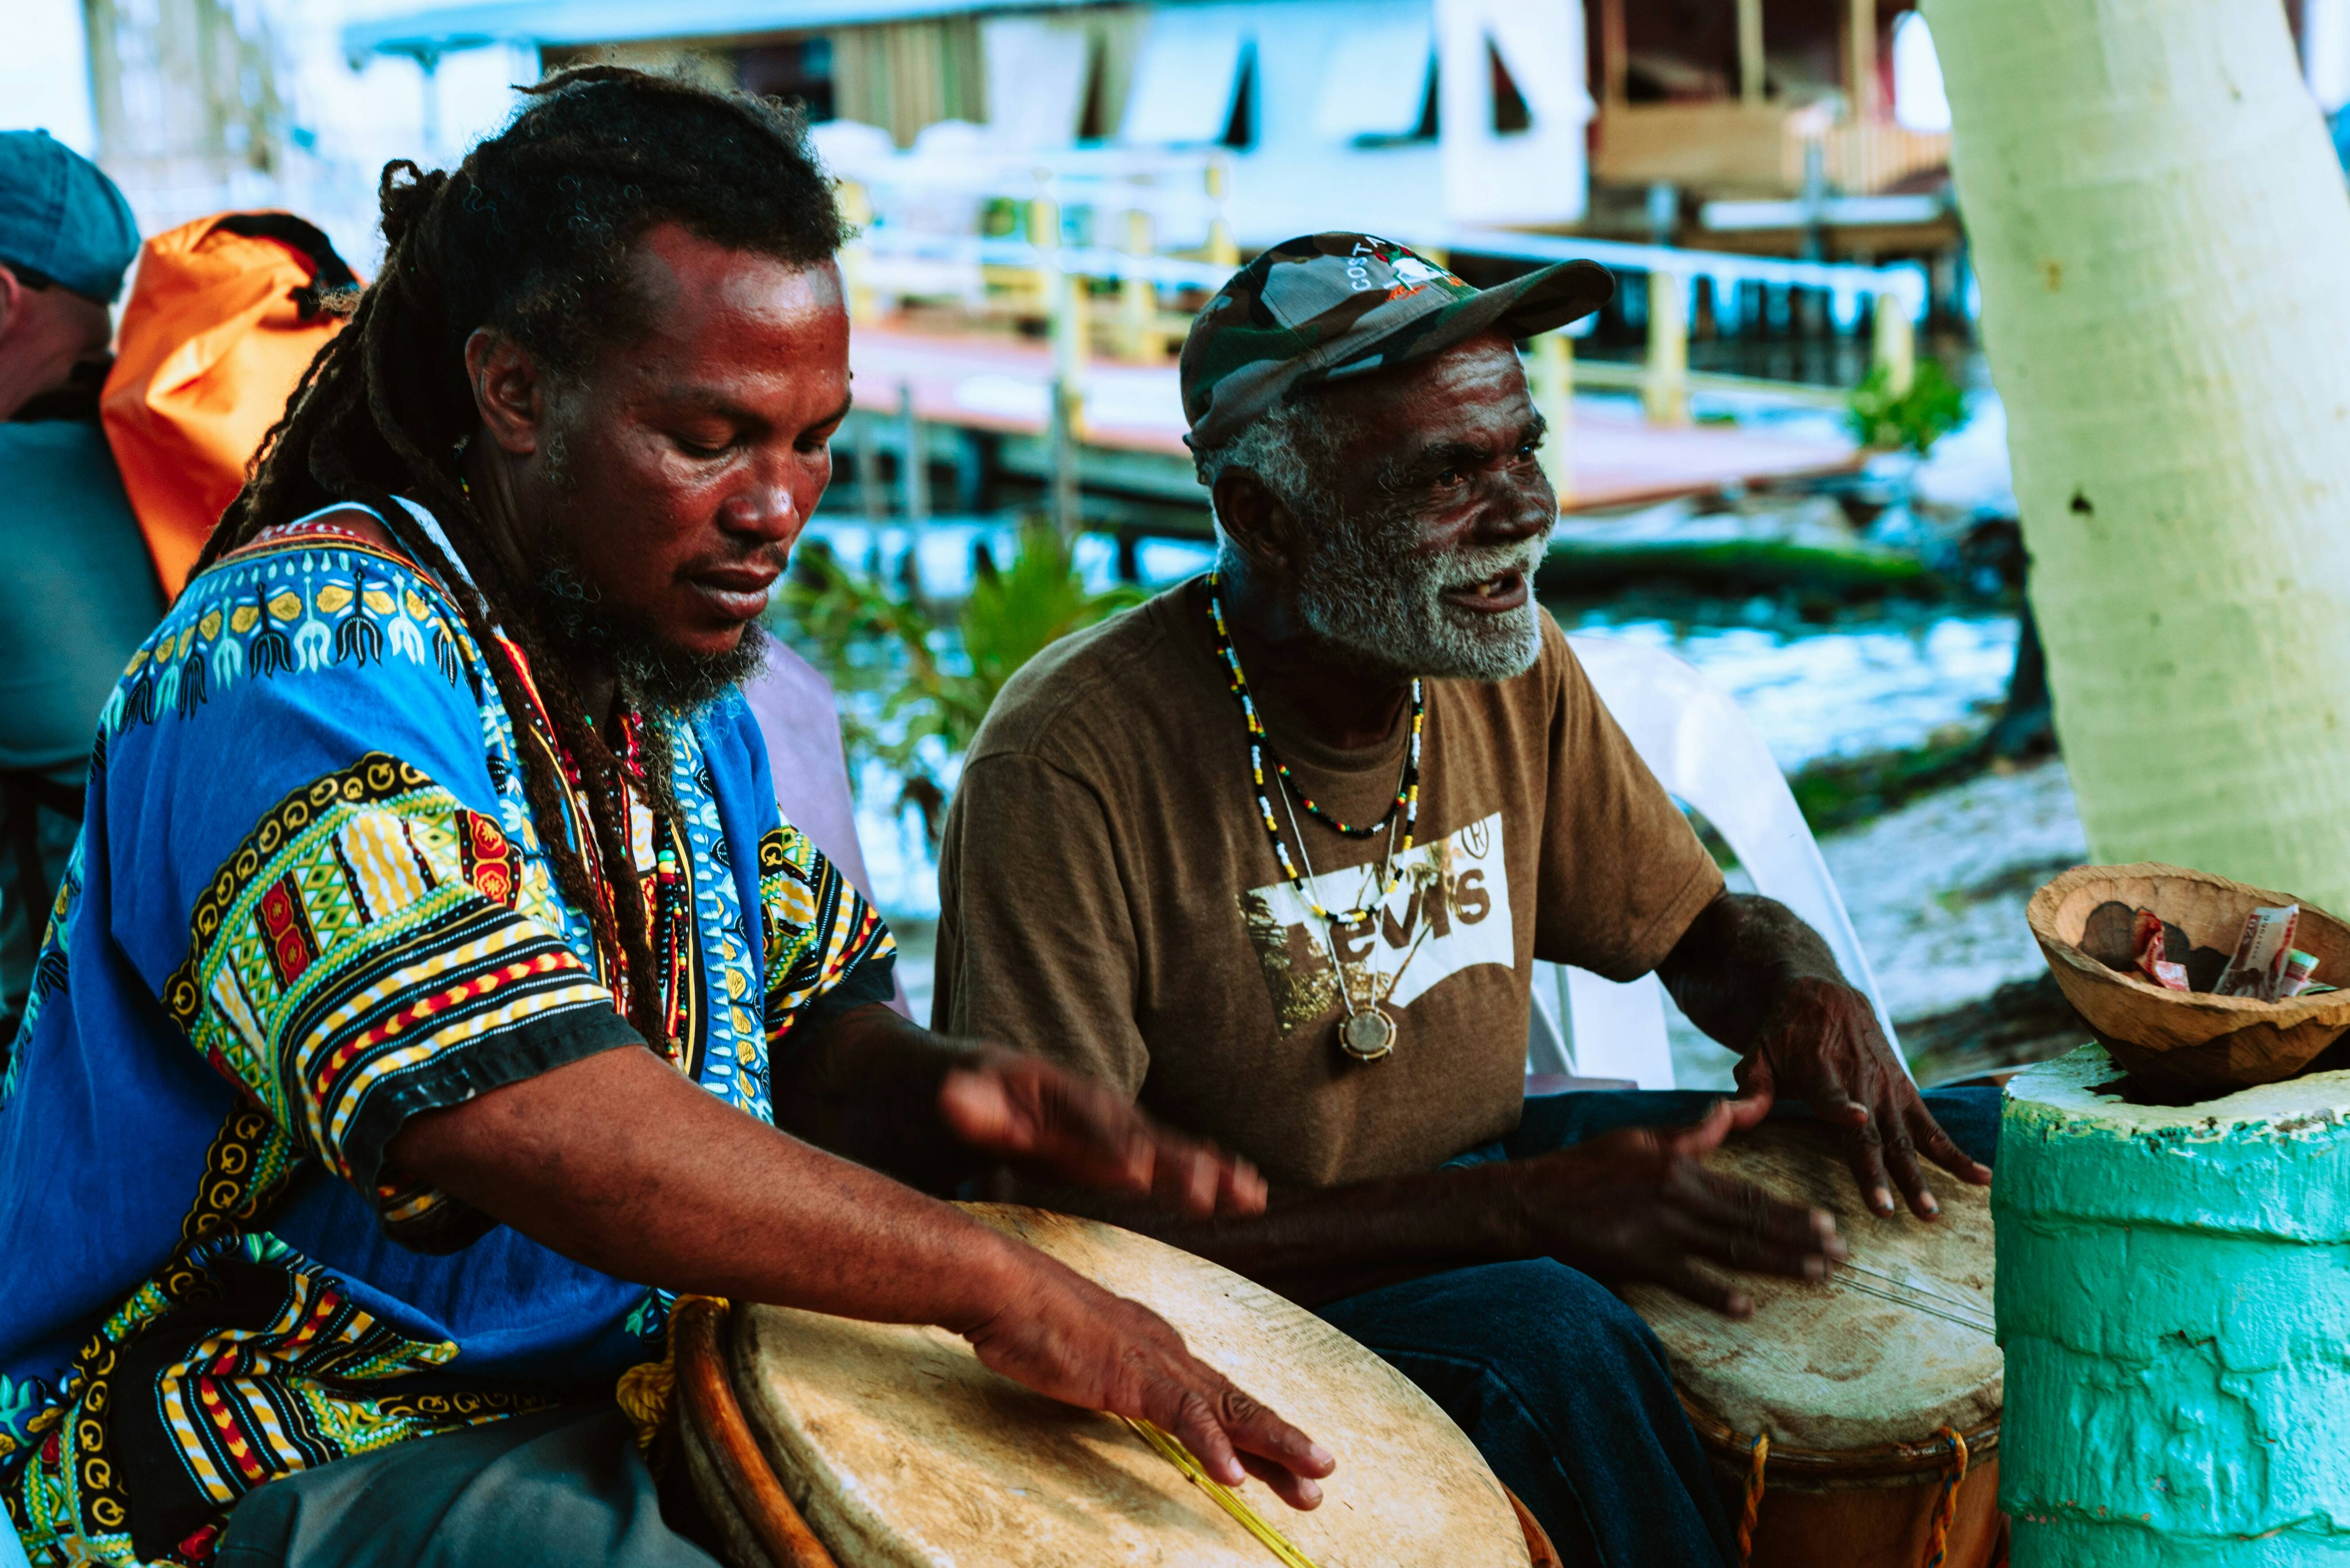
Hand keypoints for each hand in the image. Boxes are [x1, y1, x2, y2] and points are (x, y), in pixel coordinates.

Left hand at [939, 1048, 1267, 1218]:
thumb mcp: (955, 1095)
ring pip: (1165, 1147)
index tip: (1135, 1175)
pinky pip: (1170, 1157)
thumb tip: (956, 1097)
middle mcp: (1092, 1107)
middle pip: (1139, 1135)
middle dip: (1172, 1163)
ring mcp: (1110, 1125)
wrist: (956, 1079)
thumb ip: (966, 1104)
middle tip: (1204, 1191)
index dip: (1109, 1149)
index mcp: (1053, 1096)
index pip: (1086, 1125)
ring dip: (1206, 1170)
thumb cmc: (956, 1095)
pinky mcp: (1120, 1145)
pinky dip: (1210, 1171)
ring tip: (1248, 1194)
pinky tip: (1247, 1192)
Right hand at [962, 1250, 1335, 1508]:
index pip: (1218, 1399)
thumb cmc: (1030, 1319)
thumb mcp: (1083, 1357)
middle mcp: (1169, 1354)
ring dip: (1275, 1446)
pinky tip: (1232, 1475)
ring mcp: (1155, 1363)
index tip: (1287, 1461)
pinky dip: (1211, 1446)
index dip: (1256, 1432)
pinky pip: (1182, 1416)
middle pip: (1238, 1405)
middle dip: (1284, 1443)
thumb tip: (1117, 1391)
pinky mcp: (1132, 1376)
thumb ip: (1110, 1375)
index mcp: (1160, 1350)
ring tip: (1311, 1478)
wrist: (1004, 1286)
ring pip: (1230, 1410)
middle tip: (1323, 1474)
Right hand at [1505, 1097, 1843, 1316]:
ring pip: (1732, 1250)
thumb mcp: (1639, 1138)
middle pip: (1752, 1223)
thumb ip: (1691, 1133)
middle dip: (1801, 1240)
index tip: (1828, 1222)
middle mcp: (1679, 1198)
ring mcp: (1661, 1231)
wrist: (1535, 1199)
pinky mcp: (1640, 1260)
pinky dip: (1718, 1294)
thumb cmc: (1585, 1167)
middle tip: (1840, 1255)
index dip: (1792, 1210)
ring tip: (1816, 1276)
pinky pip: (1687, 1280)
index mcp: (1682, 1166)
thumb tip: (1730, 1109)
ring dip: (1779, 1264)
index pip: (1749, 1192)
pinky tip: (1747, 1307)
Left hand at [1732, 974, 1992, 1218]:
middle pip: (1874, 1133)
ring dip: (1923, 1175)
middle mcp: (1861, 1084)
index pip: (1832, 1094)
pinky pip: (1934, 1128)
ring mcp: (1889, 1091)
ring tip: (1934, 1211)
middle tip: (1894, 1211)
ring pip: (1908, 1138)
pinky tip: (1983, 1177)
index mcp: (1822, 1073)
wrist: (1824, 994)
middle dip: (1884, 1172)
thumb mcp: (1759, 1052)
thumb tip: (1731, 1116)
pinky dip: (1957, 1154)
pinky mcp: (1907, 1093)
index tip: (1856, 1119)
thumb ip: (1751, 1088)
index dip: (1843, 1107)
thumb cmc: (1783, 1033)